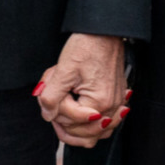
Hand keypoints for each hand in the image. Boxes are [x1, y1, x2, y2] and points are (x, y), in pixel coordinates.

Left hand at [34, 33, 128, 147]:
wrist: (103, 30)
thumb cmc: (86, 46)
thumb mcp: (63, 71)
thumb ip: (52, 97)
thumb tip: (47, 116)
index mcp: (99, 102)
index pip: (70, 122)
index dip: (54, 109)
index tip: (48, 92)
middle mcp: (112, 107)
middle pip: (83, 134)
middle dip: (63, 118)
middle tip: (52, 101)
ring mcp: (116, 104)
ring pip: (94, 133)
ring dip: (75, 126)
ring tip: (61, 109)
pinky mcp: (117, 98)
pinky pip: (103, 123)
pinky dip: (89, 123)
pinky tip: (77, 112)